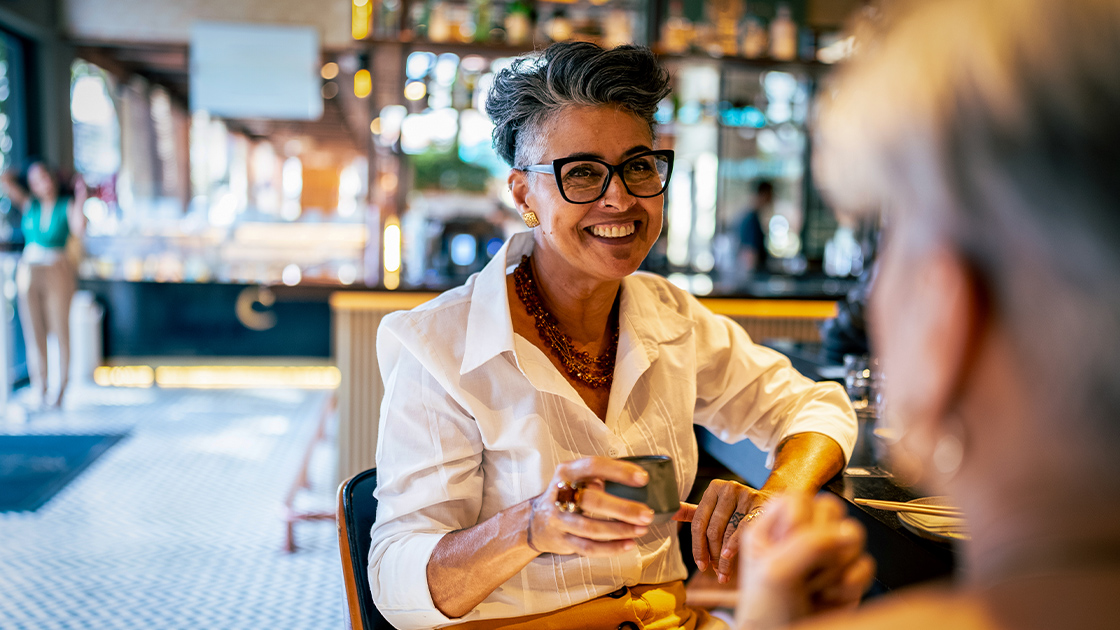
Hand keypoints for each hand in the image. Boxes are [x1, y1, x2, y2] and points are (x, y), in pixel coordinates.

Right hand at [526, 457, 655, 556]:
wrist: (534, 521)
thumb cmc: (567, 495)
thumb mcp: (577, 478)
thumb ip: (604, 478)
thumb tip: (645, 480)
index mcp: (567, 472)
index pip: (593, 466)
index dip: (619, 471)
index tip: (643, 479)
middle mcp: (559, 494)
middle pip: (591, 501)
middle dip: (623, 508)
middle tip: (647, 514)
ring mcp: (558, 519)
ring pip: (590, 528)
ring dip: (619, 530)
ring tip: (642, 529)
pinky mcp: (562, 540)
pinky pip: (587, 548)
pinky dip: (610, 548)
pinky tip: (629, 544)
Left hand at [683, 479, 771, 581]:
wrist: (772, 501)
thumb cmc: (737, 509)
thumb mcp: (715, 508)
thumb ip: (693, 512)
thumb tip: (668, 511)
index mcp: (713, 489)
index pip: (698, 522)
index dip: (698, 547)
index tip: (700, 565)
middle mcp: (728, 489)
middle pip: (713, 529)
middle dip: (712, 555)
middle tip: (714, 571)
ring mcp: (746, 495)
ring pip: (728, 533)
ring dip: (724, 558)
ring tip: (723, 573)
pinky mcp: (761, 505)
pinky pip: (744, 529)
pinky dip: (735, 545)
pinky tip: (730, 557)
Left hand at [735, 493, 874, 629]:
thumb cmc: (766, 610)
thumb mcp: (777, 571)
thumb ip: (809, 544)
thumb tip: (848, 531)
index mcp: (773, 526)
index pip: (799, 498)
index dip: (801, 520)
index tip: (791, 544)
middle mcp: (801, 535)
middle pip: (832, 510)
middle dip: (822, 543)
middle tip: (806, 566)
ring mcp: (827, 554)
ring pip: (854, 536)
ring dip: (834, 567)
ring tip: (812, 586)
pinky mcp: (849, 575)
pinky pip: (866, 563)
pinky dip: (849, 583)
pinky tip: (829, 595)